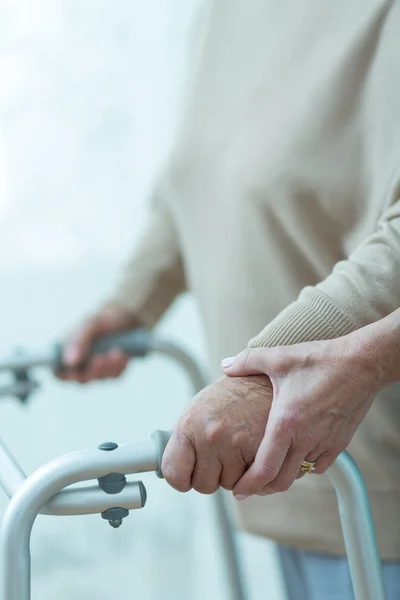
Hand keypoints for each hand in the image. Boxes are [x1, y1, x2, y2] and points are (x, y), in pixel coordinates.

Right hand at [57, 305, 138, 382]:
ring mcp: (95, 367)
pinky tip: (123, 355)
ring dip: (109, 367)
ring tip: (117, 351)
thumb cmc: (103, 319)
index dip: (65, 375)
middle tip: (102, 358)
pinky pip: (114, 375)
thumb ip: (78, 340)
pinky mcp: (111, 369)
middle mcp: (79, 361)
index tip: (78, 370)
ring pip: (99, 378)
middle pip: (80, 379)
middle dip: (93, 370)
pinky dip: (119, 366)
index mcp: (67, 349)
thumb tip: (69, 361)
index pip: (58, 371)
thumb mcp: (90, 323)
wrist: (125, 317)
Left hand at [161, 375, 272, 493]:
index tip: (186, 477)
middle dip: (212, 475)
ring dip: (235, 475)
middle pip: (203, 485)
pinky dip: (254, 476)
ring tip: (241, 447)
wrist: (269, 381)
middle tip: (221, 454)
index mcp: (190, 424)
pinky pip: (253, 484)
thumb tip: (164, 459)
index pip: (173, 472)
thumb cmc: (234, 394)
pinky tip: (254, 453)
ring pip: (229, 486)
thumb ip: (184, 435)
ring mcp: (236, 445)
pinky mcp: (261, 453)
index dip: (180, 479)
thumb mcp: (200, 406)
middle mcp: (211, 436)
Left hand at [222, 334, 380, 497]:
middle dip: (262, 487)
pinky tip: (296, 453)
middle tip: (249, 485)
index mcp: (286, 422)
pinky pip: (319, 465)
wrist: (361, 363)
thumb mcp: (278, 357)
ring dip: (283, 475)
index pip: (265, 468)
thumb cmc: (320, 360)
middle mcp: (306, 437)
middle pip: (281, 480)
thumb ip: (246, 361)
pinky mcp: (340, 442)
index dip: (249, 485)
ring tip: (269, 469)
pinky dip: (304, 466)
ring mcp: (325, 442)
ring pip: (300, 473)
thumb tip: (224, 365)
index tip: (238, 491)